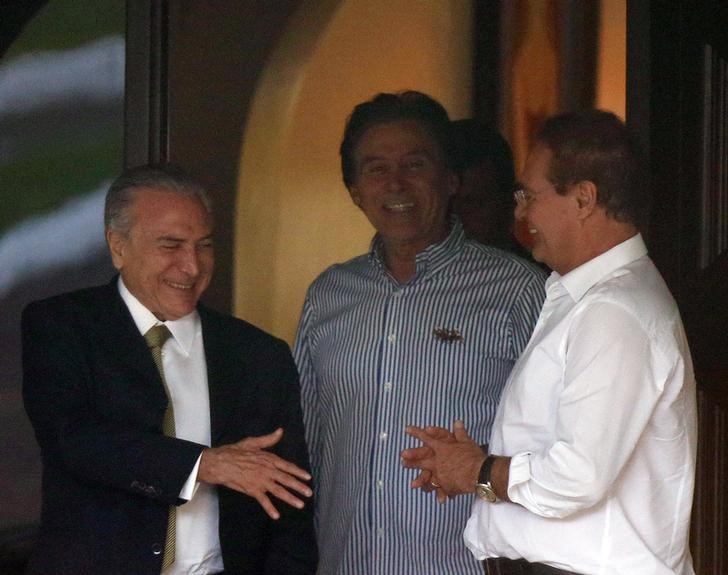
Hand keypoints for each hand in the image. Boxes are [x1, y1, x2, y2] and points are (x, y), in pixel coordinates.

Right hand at [198, 428, 312, 519]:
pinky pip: (263, 501)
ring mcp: (261, 481)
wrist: (221, 463)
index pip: (288, 466)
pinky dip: (270, 508)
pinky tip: (277, 515)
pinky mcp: (252, 490)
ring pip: (279, 491)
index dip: (298, 472)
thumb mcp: (253, 442)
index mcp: (269, 459)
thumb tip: (280, 431)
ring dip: (290, 498)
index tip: (308, 478)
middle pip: (286, 480)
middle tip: (309, 493)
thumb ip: (269, 439)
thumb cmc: (235, 451)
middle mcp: (267, 471)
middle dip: (299, 487)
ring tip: (300, 504)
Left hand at [402, 420, 484, 498]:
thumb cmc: (473, 456)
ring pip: (428, 477)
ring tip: (412, 485)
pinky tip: (439, 500)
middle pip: (422, 458)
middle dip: (412, 458)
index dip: (416, 433)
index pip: (427, 438)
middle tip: (402, 458)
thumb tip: (456, 422)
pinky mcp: (446, 486)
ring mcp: (440, 474)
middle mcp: (438, 461)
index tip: (407, 429)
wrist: (478, 474)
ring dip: (420, 480)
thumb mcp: (467, 442)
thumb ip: (460, 432)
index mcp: (442, 449)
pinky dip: (440, 494)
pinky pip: (441, 490)